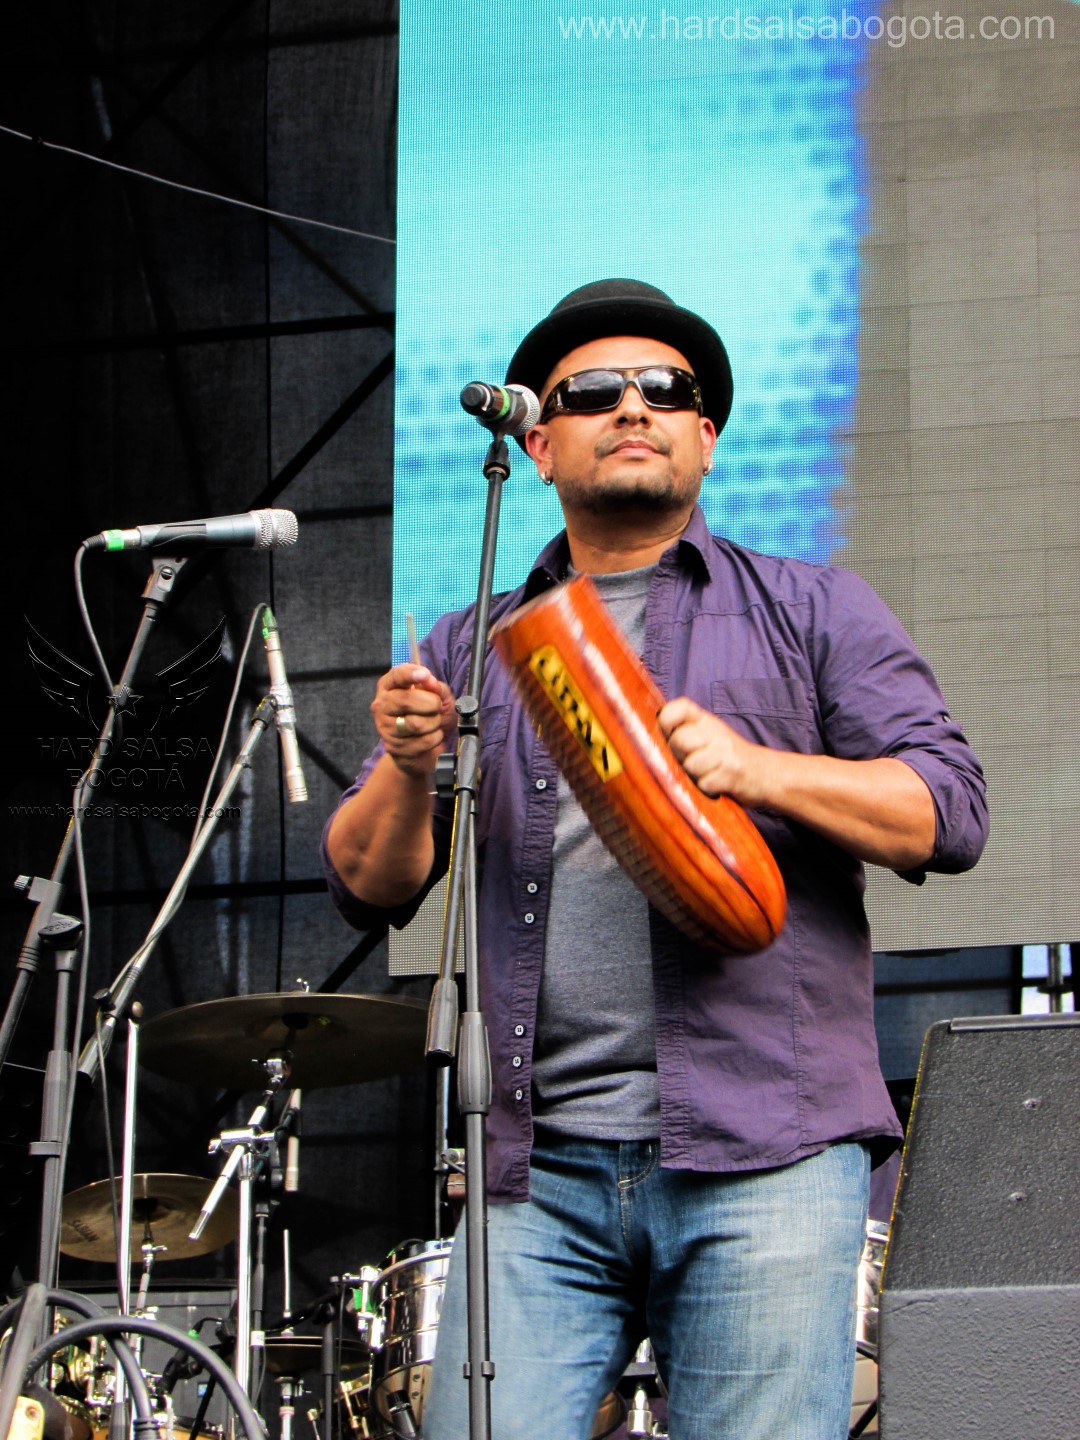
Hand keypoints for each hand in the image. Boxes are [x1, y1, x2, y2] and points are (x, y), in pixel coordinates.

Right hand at [371, 663, 456, 777]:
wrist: (424, 746)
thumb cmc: (428, 714)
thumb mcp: (438, 696)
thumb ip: (436, 686)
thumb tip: (431, 682)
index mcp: (389, 685)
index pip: (396, 676)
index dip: (410, 674)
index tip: (425, 675)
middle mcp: (381, 704)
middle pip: (406, 700)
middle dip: (431, 703)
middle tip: (437, 707)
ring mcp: (384, 727)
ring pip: (415, 724)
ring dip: (434, 723)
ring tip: (434, 722)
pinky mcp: (393, 746)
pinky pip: (422, 741)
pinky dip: (435, 738)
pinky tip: (432, 735)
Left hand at [658, 697, 766, 807]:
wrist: (767, 776)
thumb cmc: (728, 759)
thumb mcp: (709, 737)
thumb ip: (683, 733)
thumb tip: (643, 738)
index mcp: (706, 721)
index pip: (679, 707)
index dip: (666, 720)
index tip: (668, 734)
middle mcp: (716, 731)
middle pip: (678, 741)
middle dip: (679, 757)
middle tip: (692, 764)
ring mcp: (725, 752)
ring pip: (690, 765)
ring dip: (693, 777)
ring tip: (706, 776)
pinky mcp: (731, 774)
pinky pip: (704, 784)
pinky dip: (707, 791)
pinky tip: (716, 787)